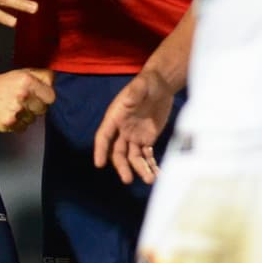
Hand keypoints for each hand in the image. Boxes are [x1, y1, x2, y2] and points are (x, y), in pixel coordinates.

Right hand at [0, 65, 55, 133]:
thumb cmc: (4, 82)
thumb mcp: (24, 72)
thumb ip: (43, 75)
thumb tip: (55, 81)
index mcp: (27, 81)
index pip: (51, 97)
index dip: (45, 97)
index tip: (39, 96)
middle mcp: (22, 97)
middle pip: (43, 110)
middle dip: (36, 106)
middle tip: (24, 101)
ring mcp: (15, 112)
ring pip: (33, 120)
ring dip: (27, 115)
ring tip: (15, 107)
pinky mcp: (8, 124)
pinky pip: (23, 128)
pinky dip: (18, 123)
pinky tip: (10, 114)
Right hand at [93, 67, 176, 184]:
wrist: (162, 85)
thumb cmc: (148, 82)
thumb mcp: (141, 85)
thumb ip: (135, 93)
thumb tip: (128, 100)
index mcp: (115, 117)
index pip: (104, 136)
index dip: (100, 150)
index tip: (99, 164)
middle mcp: (122, 130)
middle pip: (118, 152)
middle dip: (123, 166)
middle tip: (128, 179)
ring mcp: (134, 136)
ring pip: (134, 158)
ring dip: (140, 169)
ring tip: (150, 180)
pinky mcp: (147, 139)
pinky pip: (147, 156)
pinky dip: (151, 166)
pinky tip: (157, 174)